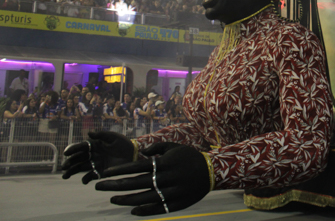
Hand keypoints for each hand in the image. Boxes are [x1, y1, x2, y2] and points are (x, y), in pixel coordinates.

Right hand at [62, 131, 134, 183]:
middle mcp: (93, 155)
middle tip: (64, 167)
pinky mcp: (100, 172)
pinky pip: (91, 176)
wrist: (133, 154)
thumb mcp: (113, 136)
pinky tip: (84, 181)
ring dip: (72, 172)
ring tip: (65, 176)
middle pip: (78, 159)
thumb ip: (101, 135)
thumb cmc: (123, 143)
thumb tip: (88, 133)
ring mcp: (96, 164)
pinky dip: (86, 179)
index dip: (73, 150)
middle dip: (70, 163)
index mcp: (94, 145)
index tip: (66, 153)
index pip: (81, 147)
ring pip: (81, 168)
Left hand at [95, 142, 210, 215]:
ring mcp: (172, 192)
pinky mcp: (177, 203)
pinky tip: (133, 211)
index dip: (120, 170)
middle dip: (115, 185)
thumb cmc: (190, 157)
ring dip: (126, 200)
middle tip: (99, 186)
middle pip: (137, 183)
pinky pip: (158, 208)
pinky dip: (144, 210)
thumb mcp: (175, 147)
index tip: (105, 173)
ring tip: (112, 199)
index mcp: (165, 163)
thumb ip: (158, 148)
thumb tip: (143, 152)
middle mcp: (167, 178)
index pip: (137, 166)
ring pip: (144, 198)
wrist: (211, 171)